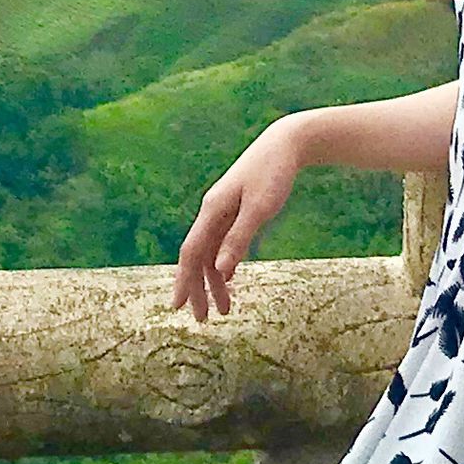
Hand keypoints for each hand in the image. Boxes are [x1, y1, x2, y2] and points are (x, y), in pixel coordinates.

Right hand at [172, 117, 305, 320]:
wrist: (285, 143)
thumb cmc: (273, 173)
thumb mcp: (259, 208)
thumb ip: (239, 239)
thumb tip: (221, 271)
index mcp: (212, 211)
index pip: (192, 253)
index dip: (184, 281)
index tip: (178, 307)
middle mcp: (211, 212)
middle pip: (197, 257)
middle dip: (197, 289)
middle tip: (202, 320)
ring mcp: (222, 212)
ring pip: (211, 253)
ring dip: (215, 282)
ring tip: (225, 309)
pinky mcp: (235, 211)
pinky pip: (222, 244)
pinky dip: (224, 265)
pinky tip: (230, 281)